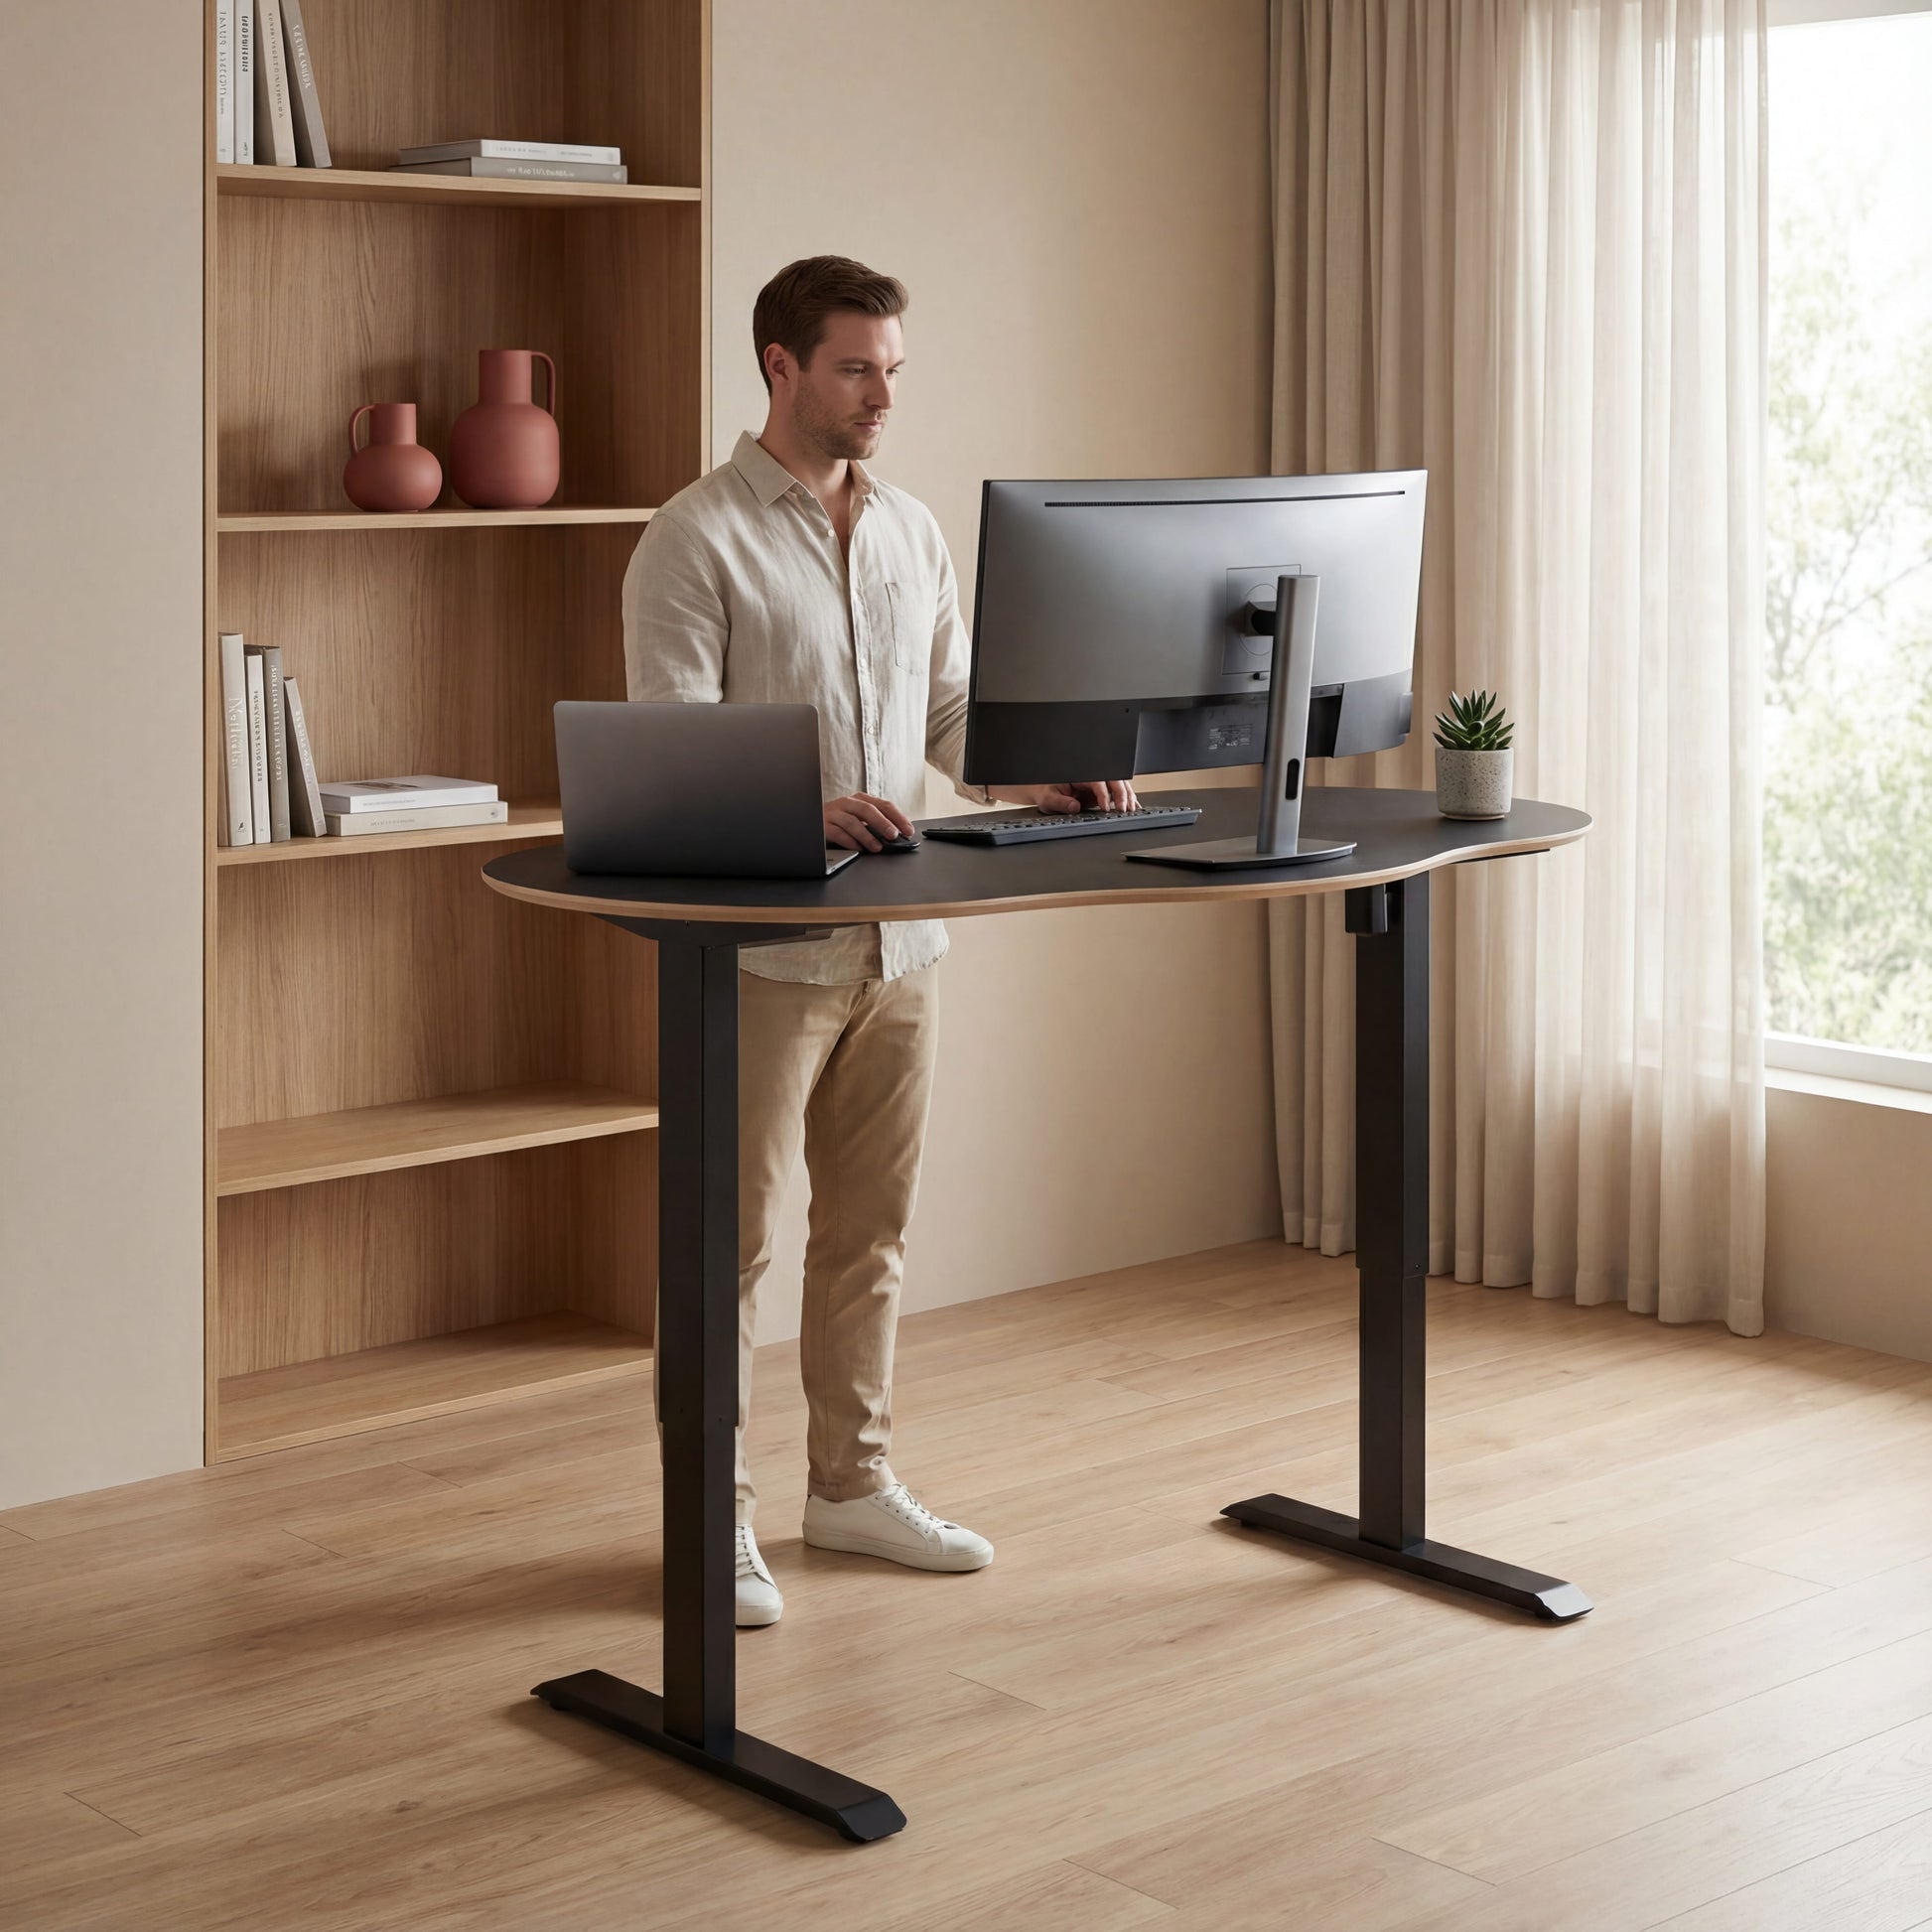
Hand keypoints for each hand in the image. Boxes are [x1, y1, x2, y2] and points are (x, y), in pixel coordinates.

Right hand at [824, 791, 916, 851]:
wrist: (809, 821)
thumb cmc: (839, 822)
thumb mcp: (858, 819)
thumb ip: (874, 825)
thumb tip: (896, 837)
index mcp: (860, 799)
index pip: (884, 805)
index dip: (898, 817)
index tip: (909, 830)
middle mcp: (847, 803)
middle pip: (868, 810)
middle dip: (883, 823)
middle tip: (894, 835)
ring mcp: (834, 813)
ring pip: (852, 822)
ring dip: (867, 835)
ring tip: (877, 847)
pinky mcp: (822, 825)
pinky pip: (837, 833)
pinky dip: (849, 841)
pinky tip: (857, 848)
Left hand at [990, 779, 1139, 814]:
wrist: (1042, 789)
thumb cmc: (1043, 790)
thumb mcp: (1047, 798)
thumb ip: (1060, 802)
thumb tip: (1074, 806)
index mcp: (1079, 773)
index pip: (1097, 781)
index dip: (1104, 794)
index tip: (1107, 807)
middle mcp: (1090, 776)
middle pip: (1113, 780)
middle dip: (1122, 793)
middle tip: (1125, 809)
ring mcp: (1096, 782)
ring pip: (1118, 785)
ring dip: (1127, 796)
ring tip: (1132, 808)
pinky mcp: (1099, 791)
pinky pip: (1115, 792)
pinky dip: (1125, 799)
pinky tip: (1133, 806)